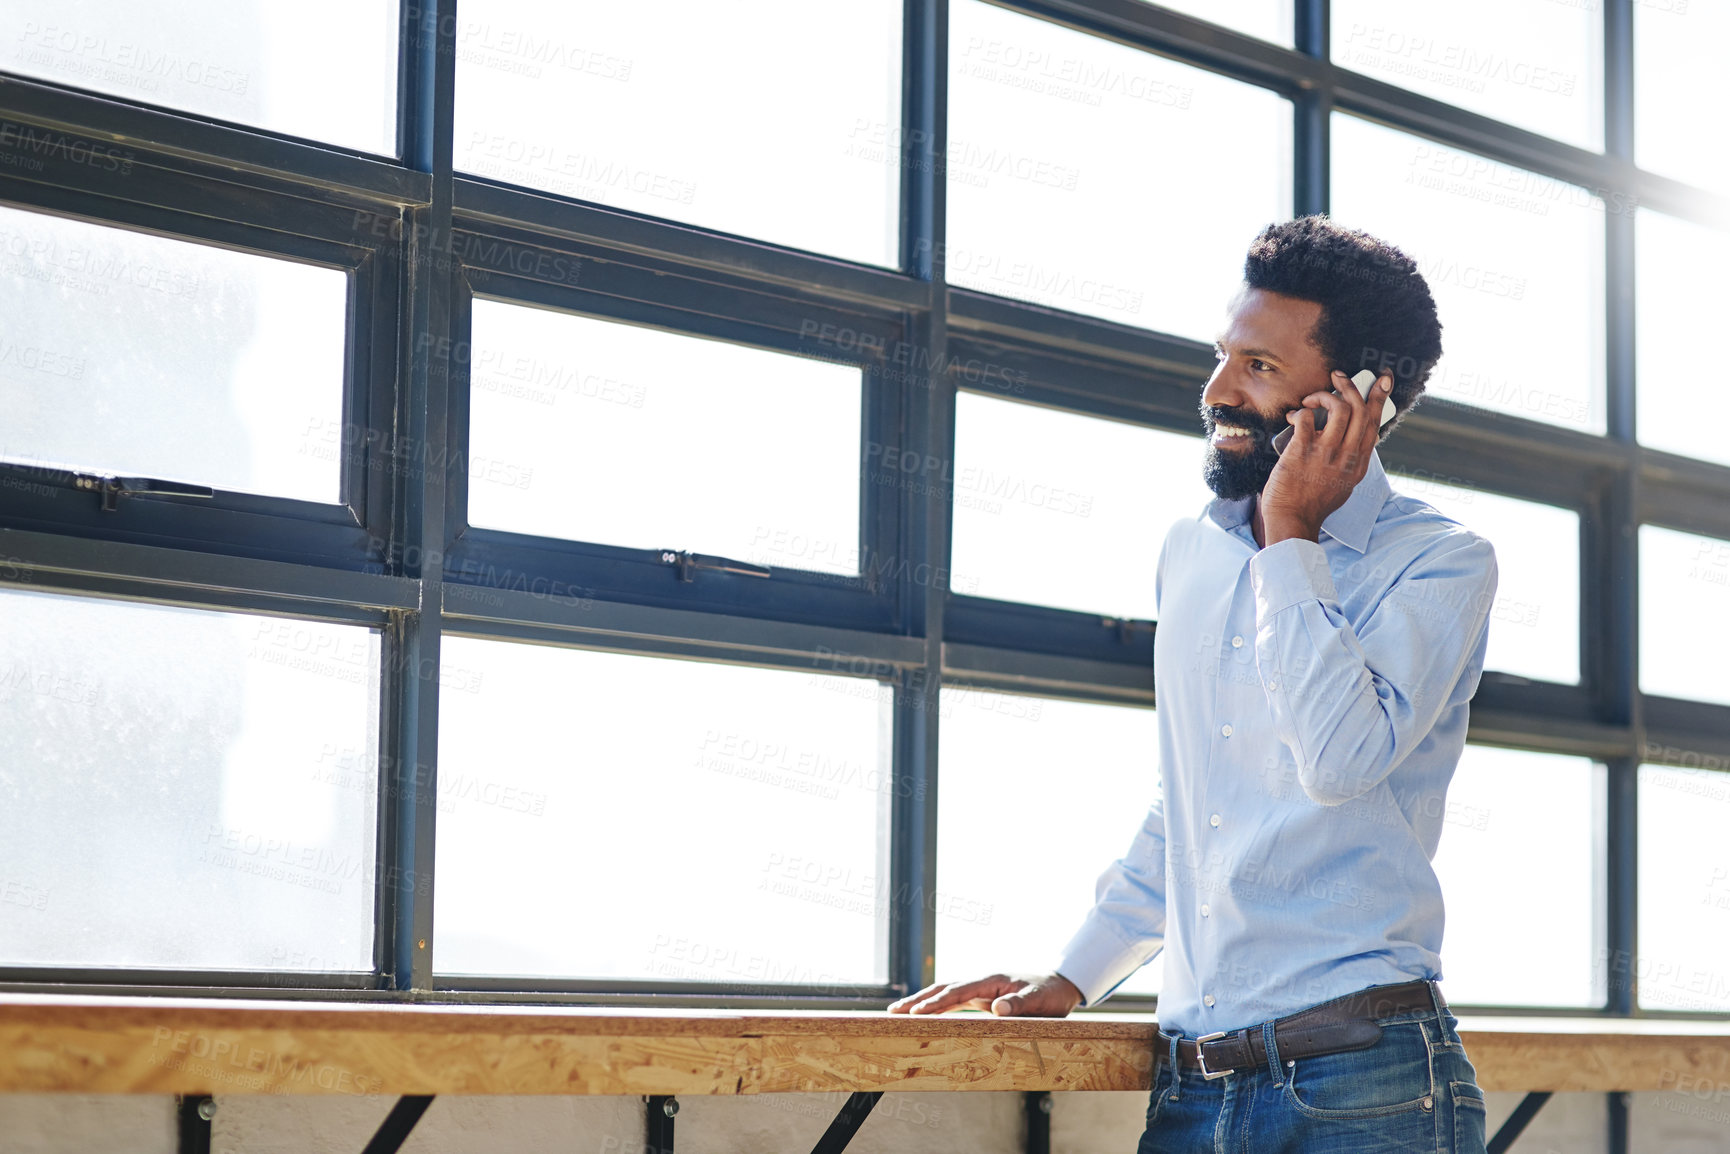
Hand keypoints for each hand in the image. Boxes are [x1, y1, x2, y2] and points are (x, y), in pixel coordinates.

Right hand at [886, 972, 1083, 1016]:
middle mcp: (982, 981)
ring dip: (922, 1001)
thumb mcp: (1040, 1001)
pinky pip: (954, 999)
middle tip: (893, 1011)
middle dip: (918, 999)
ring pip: (945, 992)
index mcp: (992, 980)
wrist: (1060, 983)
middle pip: (944, 988)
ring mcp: (980, 987)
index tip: (916, 1012)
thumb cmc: (1051, 993)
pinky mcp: (982, 995)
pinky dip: (936, 1005)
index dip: (936, 1003)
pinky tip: (923, 1013)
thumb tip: (996, 1008)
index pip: (958, 991)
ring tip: (898, 1011)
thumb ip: (1020, 1004)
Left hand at [1260, 370, 1390, 545]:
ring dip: (1324, 395)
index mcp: (1359, 463)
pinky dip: (1300, 411)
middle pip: (1360, 410)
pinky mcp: (1302, 452)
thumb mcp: (1344, 484)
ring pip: (1339, 408)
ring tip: (1311, 399)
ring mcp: (1326, 453)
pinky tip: (1294, 416)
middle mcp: (1347, 456)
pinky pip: (1306, 418)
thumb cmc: (1313, 503)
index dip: (1380, 398)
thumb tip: (1352, 439)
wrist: (1292, 520)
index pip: (1374, 423)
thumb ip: (1350, 461)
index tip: (1383, 379)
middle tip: (1338, 375)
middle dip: (1352, 385)